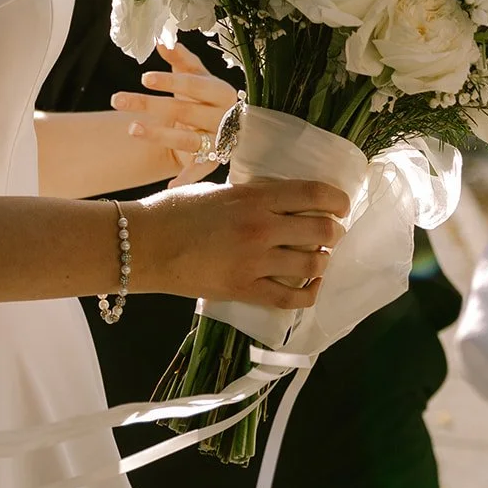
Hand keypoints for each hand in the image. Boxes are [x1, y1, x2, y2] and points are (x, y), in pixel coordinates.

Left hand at [110, 41, 237, 185]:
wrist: (229, 129)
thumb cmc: (207, 98)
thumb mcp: (197, 76)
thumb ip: (182, 59)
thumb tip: (161, 39)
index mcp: (221, 92)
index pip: (194, 85)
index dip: (169, 82)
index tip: (143, 78)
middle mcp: (223, 117)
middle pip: (183, 110)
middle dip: (148, 105)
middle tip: (116, 99)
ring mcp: (219, 141)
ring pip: (187, 138)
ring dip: (158, 135)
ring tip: (130, 129)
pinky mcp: (214, 162)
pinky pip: (200, 171)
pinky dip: (187, 179)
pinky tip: (170, 185)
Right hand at [129, 177, 349, 309]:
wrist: (145, 244)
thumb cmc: (176, 210)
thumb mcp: (220, 190)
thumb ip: (254, 195)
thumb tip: (284, 200)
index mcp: (255, 196)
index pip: (314, 195)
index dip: (338, 200)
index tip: (342, 204)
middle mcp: (262, 228)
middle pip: (322, 230)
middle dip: (334, 231)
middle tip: (331, 232)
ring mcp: (255, 262)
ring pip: (313, 264)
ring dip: (323, 260)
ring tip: (319, 258)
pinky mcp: (245, 290)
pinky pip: (291, 297)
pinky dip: (309, 293)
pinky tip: (312, 286)